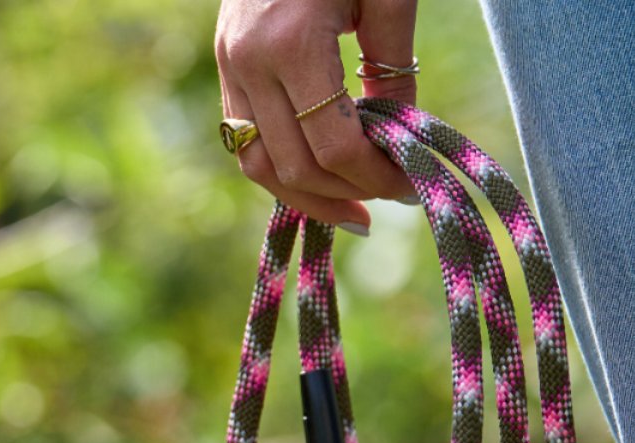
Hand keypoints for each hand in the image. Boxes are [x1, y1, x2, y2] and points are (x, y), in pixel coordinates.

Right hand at [215, 0, 418, 230]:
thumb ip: (394, 68)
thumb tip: (402, 139)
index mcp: (292, 43)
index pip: (333, 147)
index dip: (375, 178)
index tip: (410, 186)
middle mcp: (249, 63)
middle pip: (294, 168)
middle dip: (346, 195)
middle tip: (388, 200)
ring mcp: (229, 66)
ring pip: (257, 166)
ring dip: (305, 196)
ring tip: (349, 206)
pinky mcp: (224, 64)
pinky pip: (245, 139)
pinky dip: (281, 166)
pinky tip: (317, 174)